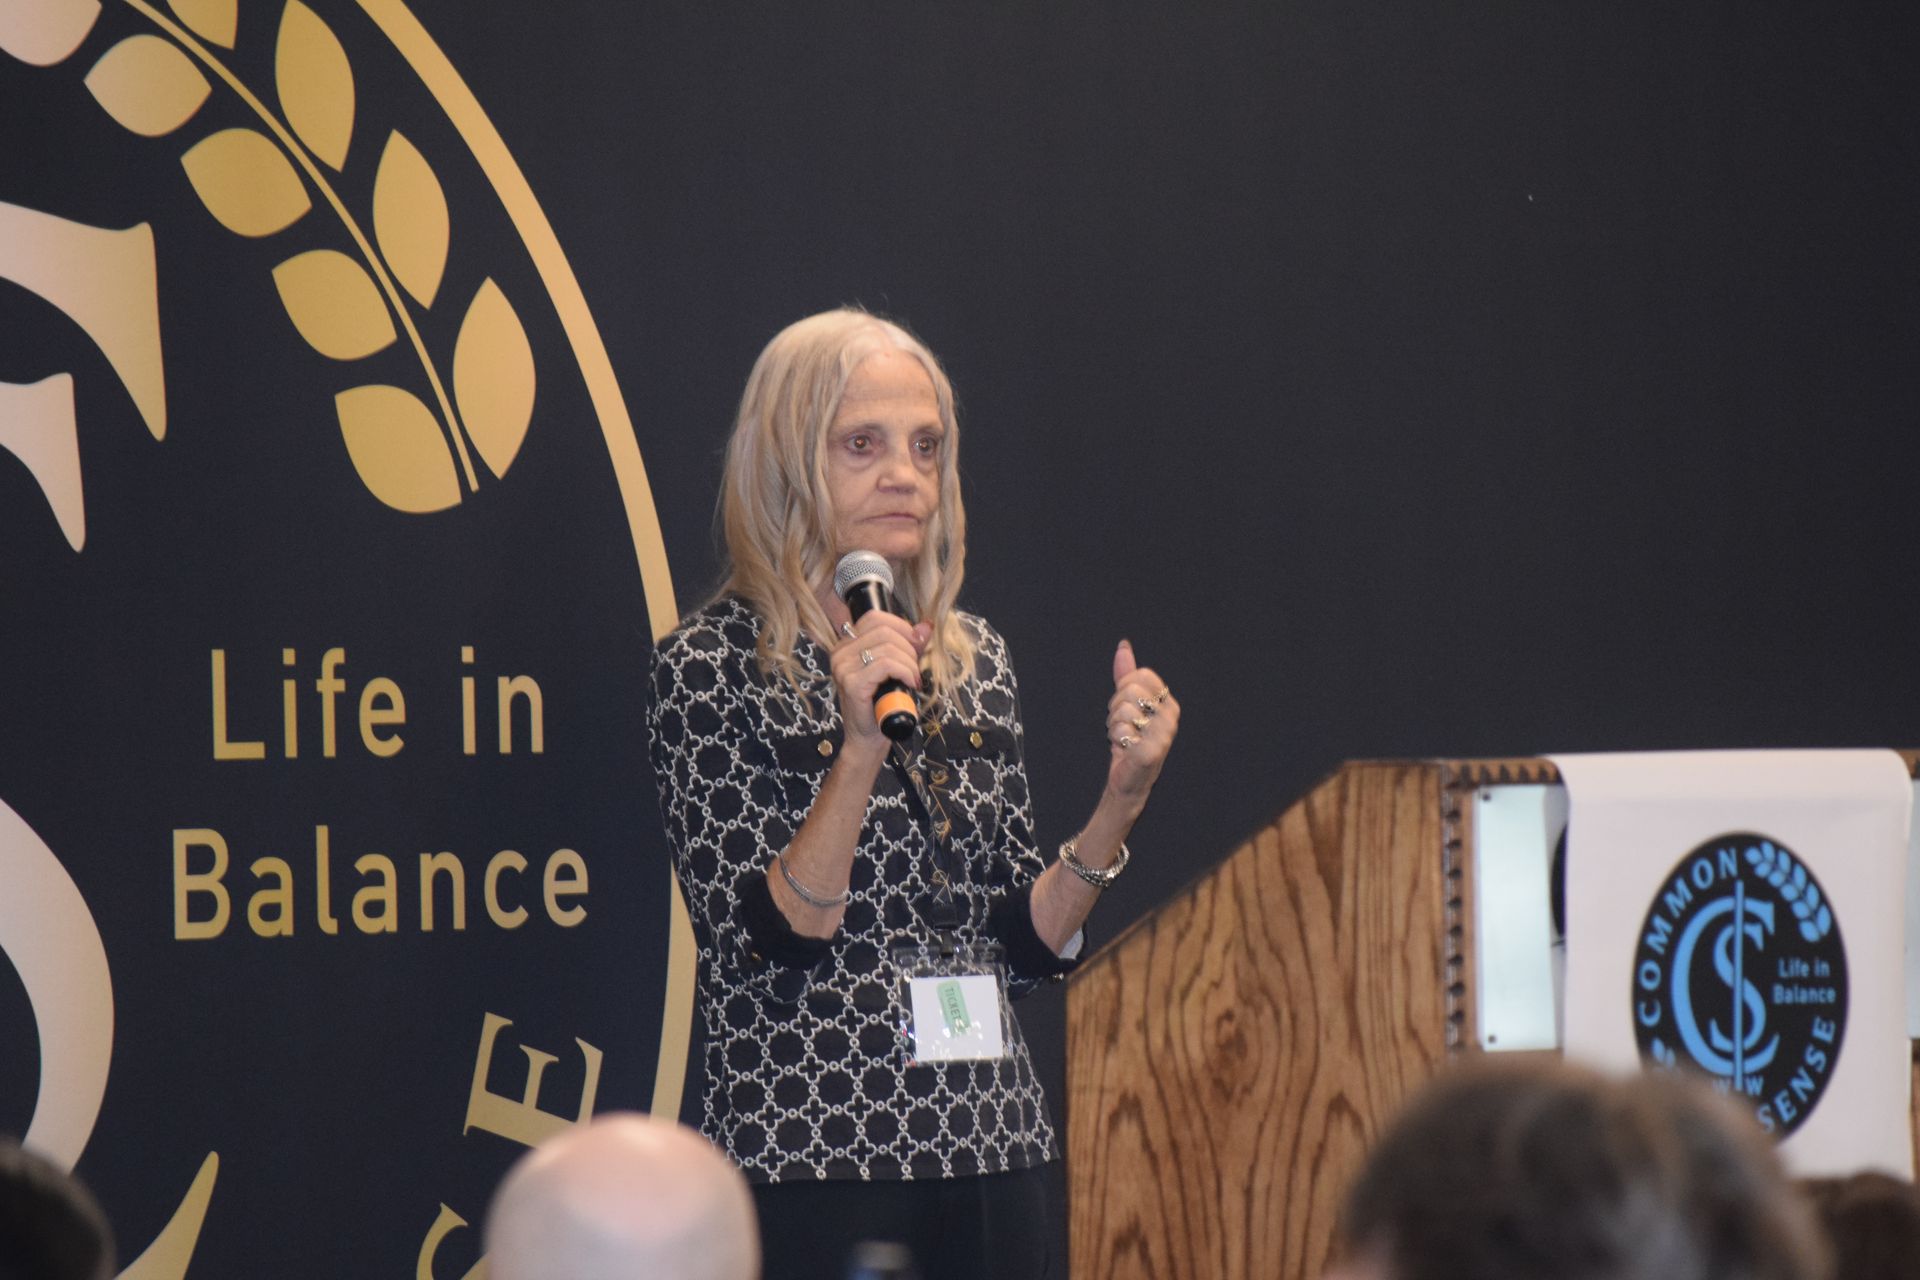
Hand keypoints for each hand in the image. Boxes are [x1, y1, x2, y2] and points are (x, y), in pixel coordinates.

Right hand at [830, 609, 930, 745]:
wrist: (867, 737)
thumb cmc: (879, 704)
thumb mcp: (895, 668)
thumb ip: (908, 645)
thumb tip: (926, 626)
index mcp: (846, 645)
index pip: (875, 618)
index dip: (902, 627)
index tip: (916, 645)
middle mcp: (840, 653)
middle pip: (884, 630)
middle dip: (909, 648)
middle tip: (915, 669)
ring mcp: (843, 668)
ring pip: (888, 648)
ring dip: (910, 664)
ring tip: (912, 680)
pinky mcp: (852, 683)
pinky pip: (887, 665)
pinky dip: (905, 672)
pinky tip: (910, 684)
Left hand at [1105, 639, 1177, 801]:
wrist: (1128, 778)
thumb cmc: (1130, 740)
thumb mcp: (1128, 703)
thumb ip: (1126, 674)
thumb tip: (1123, 645)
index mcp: (1169, 702)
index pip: (1140, 675)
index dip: (1124, 688)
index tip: (1126, 707)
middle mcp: (1171, 716)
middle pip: (1130, 690)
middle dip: (1116, 708)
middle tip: (1124, 725)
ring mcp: (1164, 734)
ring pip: (1124, 710)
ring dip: (1115, 726)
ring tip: (1125, 738)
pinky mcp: (1152, 752)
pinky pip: (1122, 731)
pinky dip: (1116, 740)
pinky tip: (1125, 749)